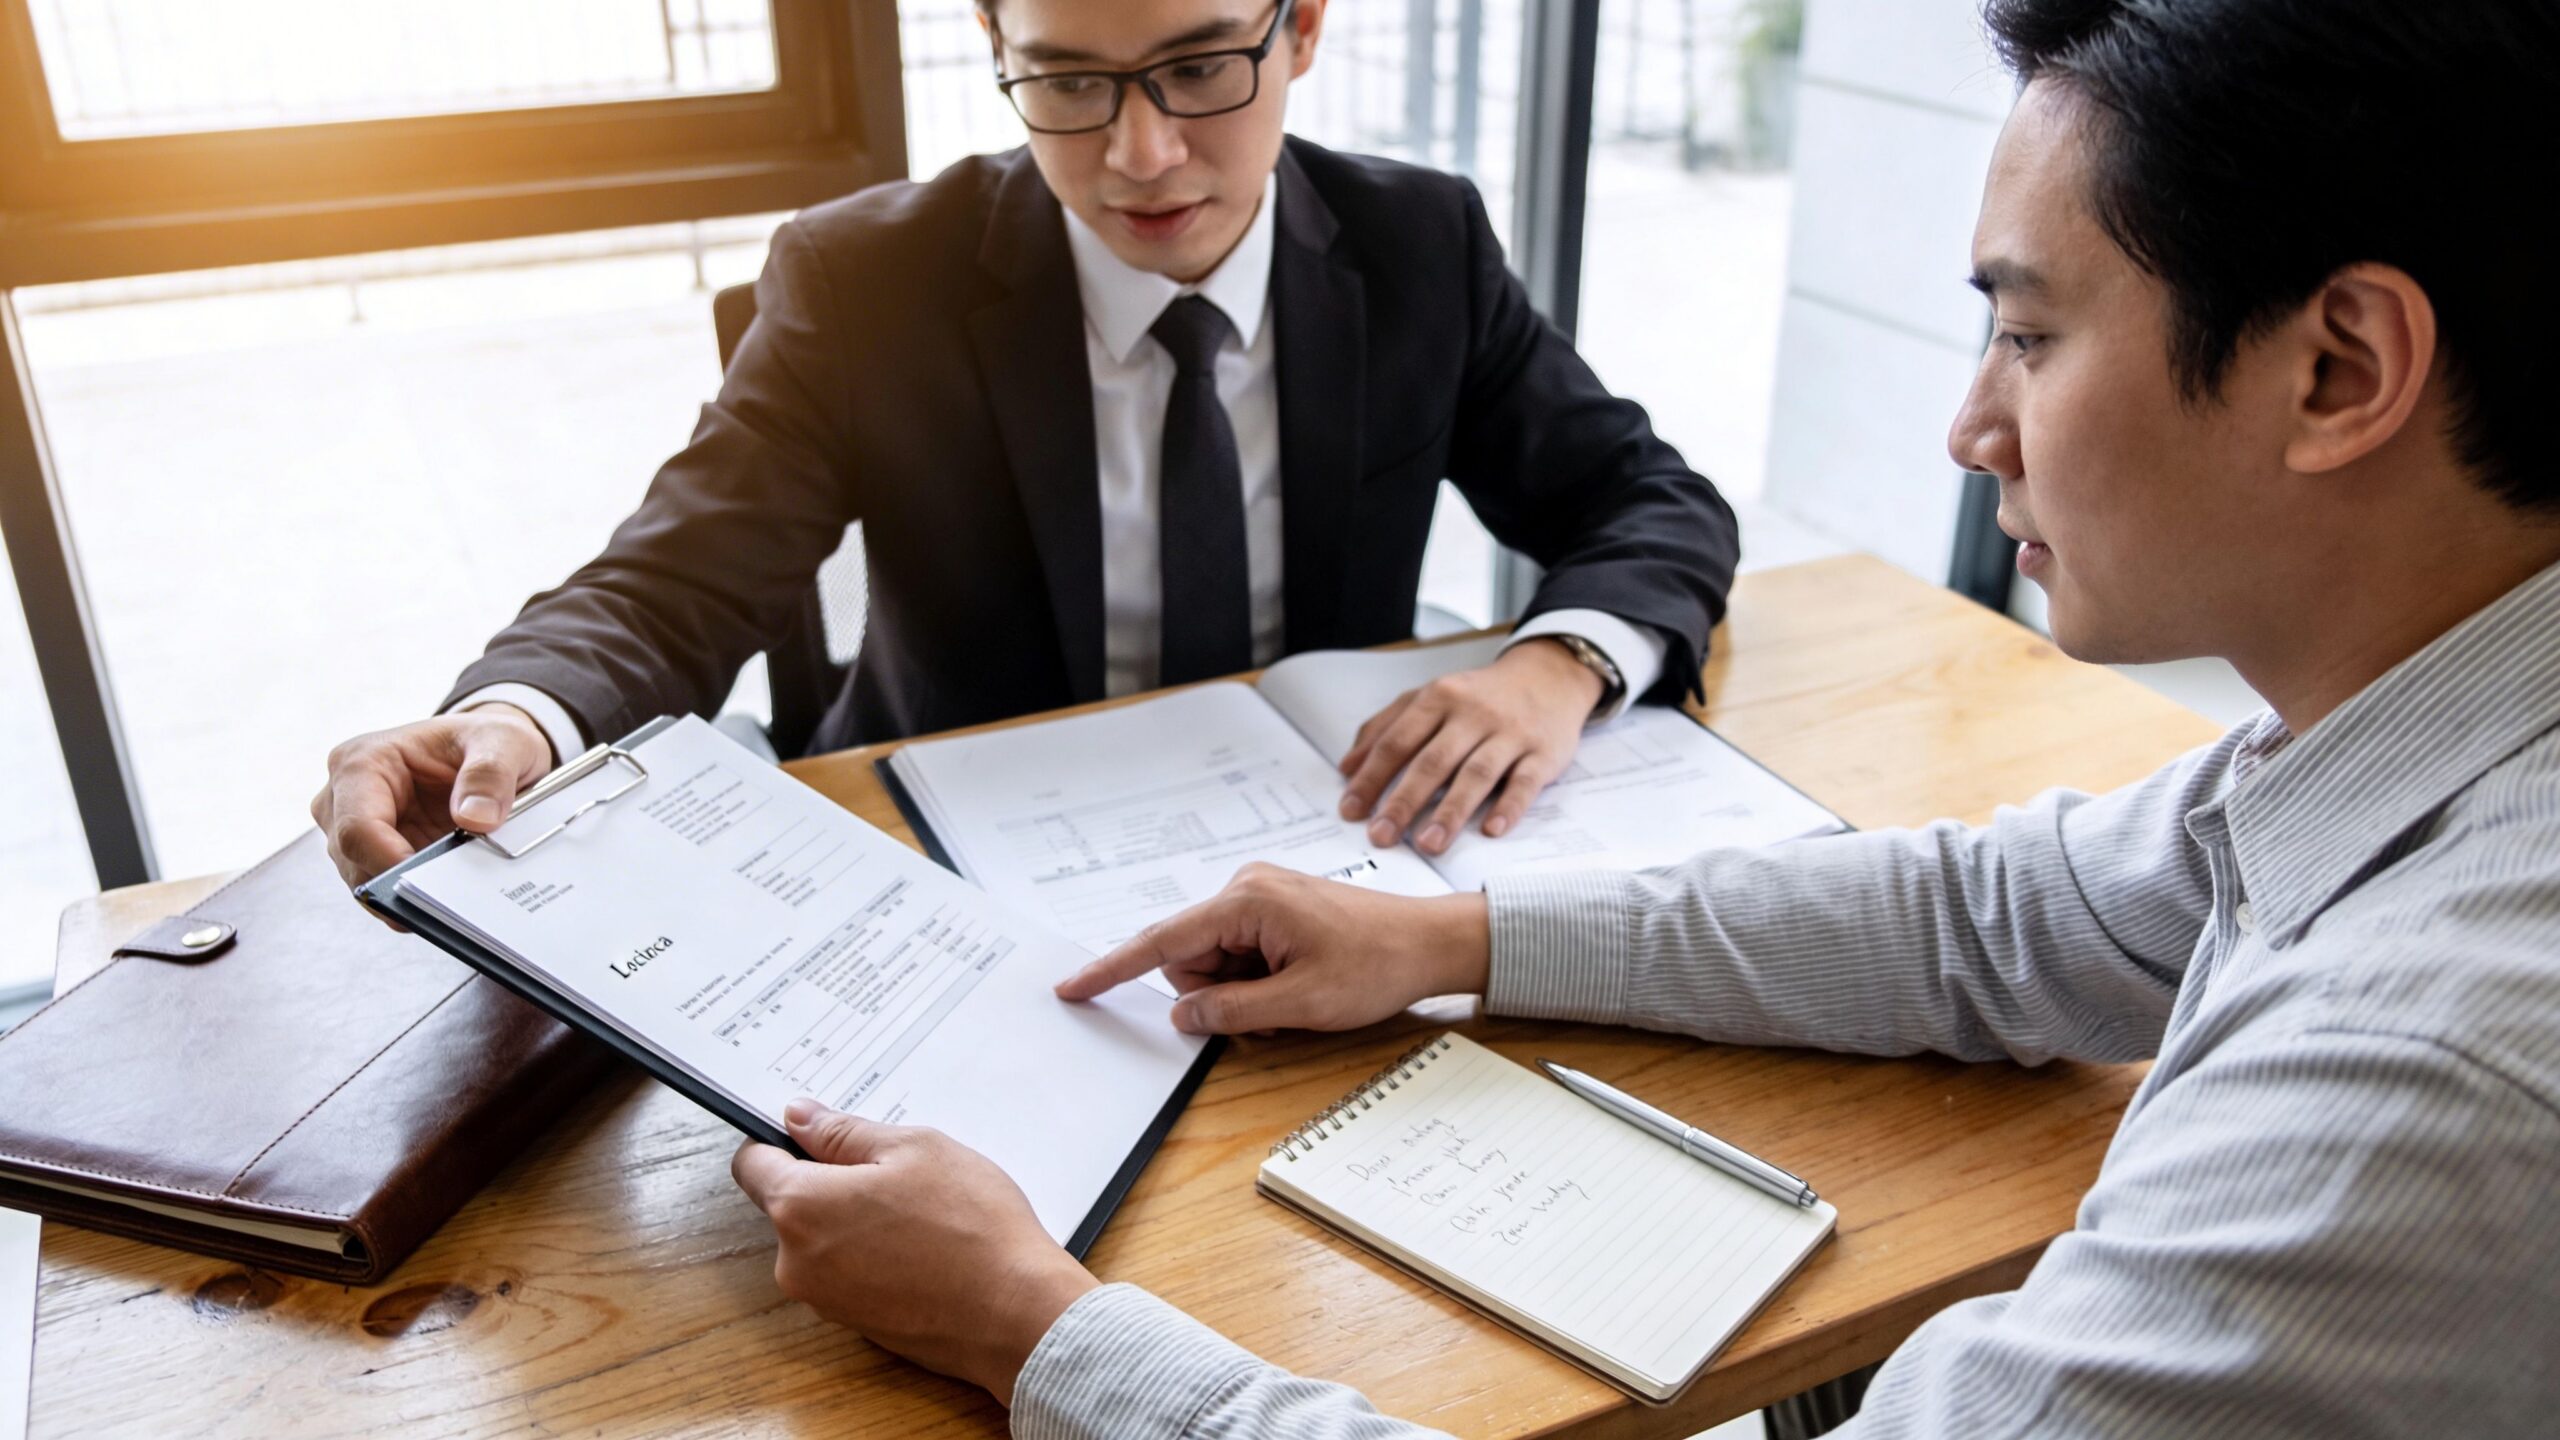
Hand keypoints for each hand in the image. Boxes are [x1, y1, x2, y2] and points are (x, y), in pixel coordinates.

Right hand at [311, 705, 554, 886]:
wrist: (488, 751)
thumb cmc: (484, 739)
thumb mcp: (504, 741)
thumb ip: (491, 774)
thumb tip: (474, 819)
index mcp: (363, 762)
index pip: (357, 827)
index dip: (389, 863)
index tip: (430, 884)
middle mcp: (344, 799)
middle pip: (356, 863)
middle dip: (402, 886)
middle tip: (451, 904)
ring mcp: (356, 831)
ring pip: (368, 884)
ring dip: (410, 897)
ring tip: (457, 902)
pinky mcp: (376, 855)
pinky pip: (386, 890)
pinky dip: (416, 899)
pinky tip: (449, 901)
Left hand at [731, 1101, 1097, 1404]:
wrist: (1016, 1313)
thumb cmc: (971, 1227)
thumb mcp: (913, 1149)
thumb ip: (843, 1132)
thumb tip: (799, 1117)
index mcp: (800, 1207)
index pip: (752, 1163)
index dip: (781, 1140)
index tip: (816, 1133)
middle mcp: (796, 1262)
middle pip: (790, 1204)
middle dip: (831, 1182)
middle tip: (894, 1171)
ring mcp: (824, 1301)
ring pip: (823, 1240)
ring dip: (855, 1222)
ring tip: (919, 1213)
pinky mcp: (854, 1326)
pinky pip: (848, 1275)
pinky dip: (874, 1257)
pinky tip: (924, 1248)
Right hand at [1056, 863, 1490, 1033]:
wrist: (1432, 943)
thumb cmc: (1377, 964)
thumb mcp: (1301, 1003)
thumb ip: (1231, 1011)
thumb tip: (1182, 1014)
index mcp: (1246, 901)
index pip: (1161, 941)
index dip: (1113, 969)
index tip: (1073, 986)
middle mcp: (1246, 888)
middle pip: (1189, 959)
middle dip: (1218, 995)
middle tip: (1275, 1010)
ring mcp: (1261, 898)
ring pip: (1215, 963)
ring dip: (1243, 994)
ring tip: (1294, 998)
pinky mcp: (1275, 911)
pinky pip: (1241, 956)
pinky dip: (1258, 982)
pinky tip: (1296, 987)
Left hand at [1338, 639, 1601, 855]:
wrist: (1549, 677)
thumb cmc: (1479, 697)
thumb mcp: (1430, 697)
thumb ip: (1386, 727)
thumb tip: (1346, 767)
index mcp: (1438, 698)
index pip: (1398, 741)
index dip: (1372, 777)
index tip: (1351, 811)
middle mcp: (1473, 714)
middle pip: (1433, 761)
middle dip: (1404, 801)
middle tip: (1381, 836)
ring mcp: (1510, 733)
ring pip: (1477, 774)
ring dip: (1451, 811)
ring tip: (1428, 844)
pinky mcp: (1543, 753)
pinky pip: (1525, 782)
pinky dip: (1509, 807)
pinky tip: (1491, 831)